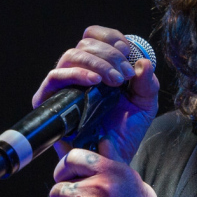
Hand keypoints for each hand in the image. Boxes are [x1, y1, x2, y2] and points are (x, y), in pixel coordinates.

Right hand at [31, 25, 159, 163]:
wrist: (111, 160)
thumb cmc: (126, 132)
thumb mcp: (144, 104)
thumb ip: (147, 82)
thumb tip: (143, 62)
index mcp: (98, 67)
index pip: (94, 36)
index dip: (111, 38)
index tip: (127, 52)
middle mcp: (78, 73)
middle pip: (84, 44)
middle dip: (109, 55)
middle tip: (124, 75)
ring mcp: (63, 86)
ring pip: (70, 55)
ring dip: (97, 62)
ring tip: (115, 81)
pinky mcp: (49, 102)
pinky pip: (54, 77)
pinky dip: (76, 73)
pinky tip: (94, 82)